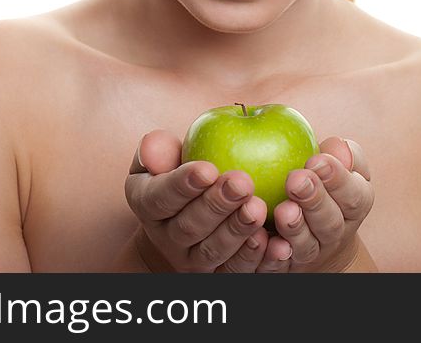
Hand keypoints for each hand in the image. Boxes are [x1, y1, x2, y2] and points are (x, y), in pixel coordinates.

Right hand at [124, 130, 270, 272]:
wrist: (191, 211)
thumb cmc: (182, 169)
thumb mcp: (166, 156)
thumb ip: (160, 149)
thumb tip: (153, 145)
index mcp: (147, 204)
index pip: (160, 197)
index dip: (183, 185)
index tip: (208, 169)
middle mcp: (165, 238)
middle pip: (188, 227)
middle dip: (216, 205)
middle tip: (242, 183)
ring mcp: (192, 260)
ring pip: (212, 251)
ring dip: (236, 230)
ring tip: (258, 207)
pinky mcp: (218, 274)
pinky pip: (235, 271)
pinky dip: (254, 258)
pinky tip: (273, 240)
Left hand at [255, 136, 374, 272]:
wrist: (313, 233)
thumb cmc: (322, 183)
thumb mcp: (335, 164)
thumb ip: (339, 152)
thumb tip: (338, 146)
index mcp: (354, 203)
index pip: (354, 195)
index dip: (337, 179)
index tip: (316, 161)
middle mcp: (336, 232)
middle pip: (330, 222)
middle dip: (314, 200)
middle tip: (296, 180)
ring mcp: (312, 252)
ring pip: (307, 246)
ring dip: (295, 228)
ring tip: (283, 210)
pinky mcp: (286, 267)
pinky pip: (279, 266)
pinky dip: (273, 255)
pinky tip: (264, 240)